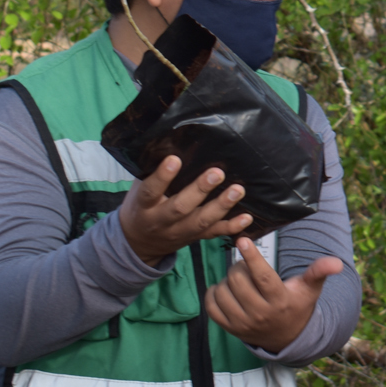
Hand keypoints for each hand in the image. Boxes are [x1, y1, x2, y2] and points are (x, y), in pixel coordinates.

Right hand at [119, 156, 250, 266]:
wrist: (139, 243)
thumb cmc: (142, 207)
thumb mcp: (139, 190)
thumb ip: (151, 172)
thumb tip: (170, 143)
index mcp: (144, 206)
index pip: (151, 191)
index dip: (162, 177)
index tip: (175, 159)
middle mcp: (161, 221)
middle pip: (180, 208)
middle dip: (200, 190)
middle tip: (217, 173)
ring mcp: (180, 232)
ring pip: (201, 221)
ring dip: (221, 206)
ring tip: (238, 190)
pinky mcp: (195, 237)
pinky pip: (214, 233)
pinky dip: (232, 227)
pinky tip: (247, 217)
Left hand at [205, 237, 344, 353]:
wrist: (287, 337)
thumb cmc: (298, 305)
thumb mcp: (310, 289)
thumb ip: (319, 272)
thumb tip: (337, 262)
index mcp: (280, 300)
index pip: (263, 277)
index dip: (251, 258)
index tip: (242, 241)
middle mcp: (260, 314)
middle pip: (238, 281)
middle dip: (239, 266)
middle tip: (245, 266)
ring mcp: (243, 323)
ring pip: (223, 292)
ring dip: (227, 280)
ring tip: (238, 280)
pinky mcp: (230, 329)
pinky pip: (212, 306)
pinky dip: (214, 294)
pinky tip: (224, 290)